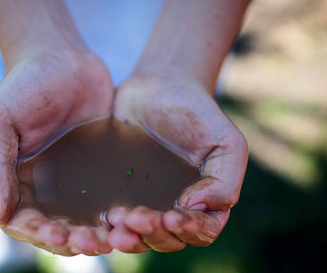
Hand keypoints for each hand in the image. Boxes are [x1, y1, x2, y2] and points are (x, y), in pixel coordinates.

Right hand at [0, 51, 113, 254]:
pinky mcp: (100, 170)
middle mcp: (42, 187)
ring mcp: (72, 180)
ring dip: (98, 233)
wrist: (63, 58)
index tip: (63, 236)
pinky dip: (117, 212)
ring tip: (116, 235)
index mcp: (13, 182)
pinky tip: (133, 216)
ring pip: (84, 219)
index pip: (24, 223)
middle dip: (75, 239)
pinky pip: (108, 198)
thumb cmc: (23, 86)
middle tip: (98, 241)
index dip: (41, 235)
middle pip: (57, 228)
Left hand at [107, 75, 247, 252]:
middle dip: (152, 234)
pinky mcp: (119, 195)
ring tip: (116, 221)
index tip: (171, 216)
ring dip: (129, 235)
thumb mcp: (225, 140)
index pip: (202, 231)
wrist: (157, 88)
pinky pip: (113, 219)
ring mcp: (146, 204)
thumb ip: (225, 178)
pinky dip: (107, 225)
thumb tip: (200, 209)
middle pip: (167, 239)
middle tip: (136, 218)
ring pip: (139, 235)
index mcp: (206, 202)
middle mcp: (176, 209)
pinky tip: (101, 215)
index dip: (188, 230)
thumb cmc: (196, 112)